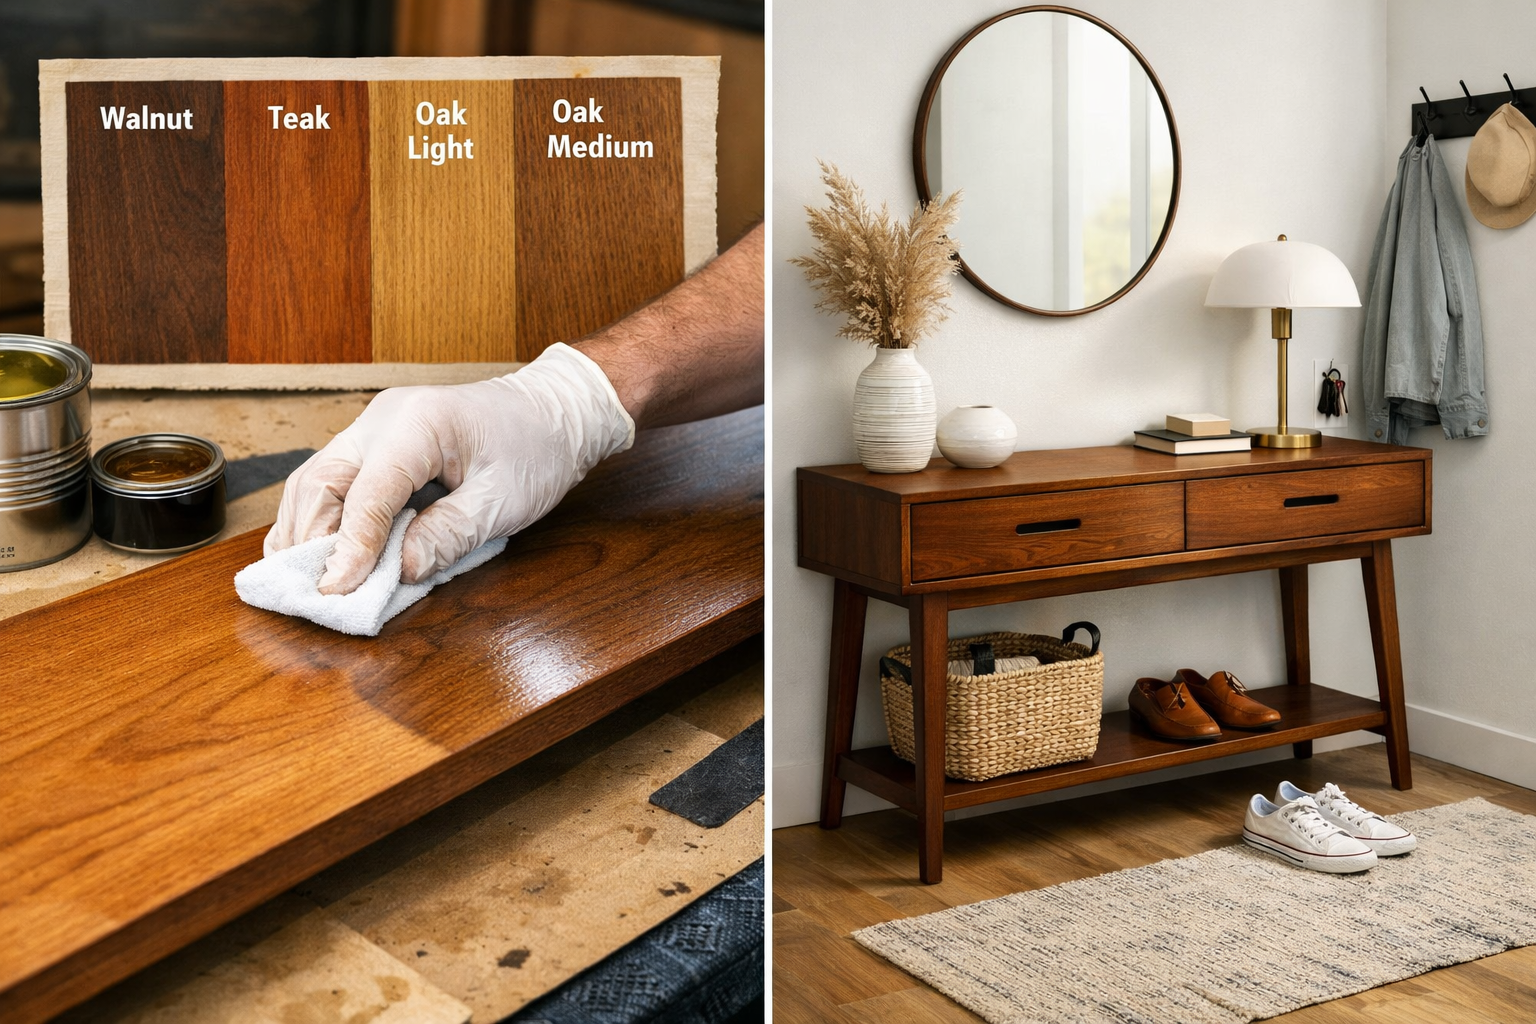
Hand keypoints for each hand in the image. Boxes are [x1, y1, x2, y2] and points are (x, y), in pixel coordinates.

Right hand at [264, 343, 634, 594]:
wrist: (553, 413)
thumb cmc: (537, 449)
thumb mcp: (505, 500)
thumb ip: (452, 533)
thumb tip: (402, 571)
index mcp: (418, 423)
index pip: (367, 493)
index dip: (349, 546)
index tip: (335, 592)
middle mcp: (383, 418)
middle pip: (320, 481)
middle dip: (309, 540)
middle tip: (312, 594)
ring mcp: (373, 429)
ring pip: (315, 480)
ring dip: (304, 532)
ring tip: (304, 584)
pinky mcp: (375, 446)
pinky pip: (332, 482)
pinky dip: (317, 520)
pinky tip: (313, 557)